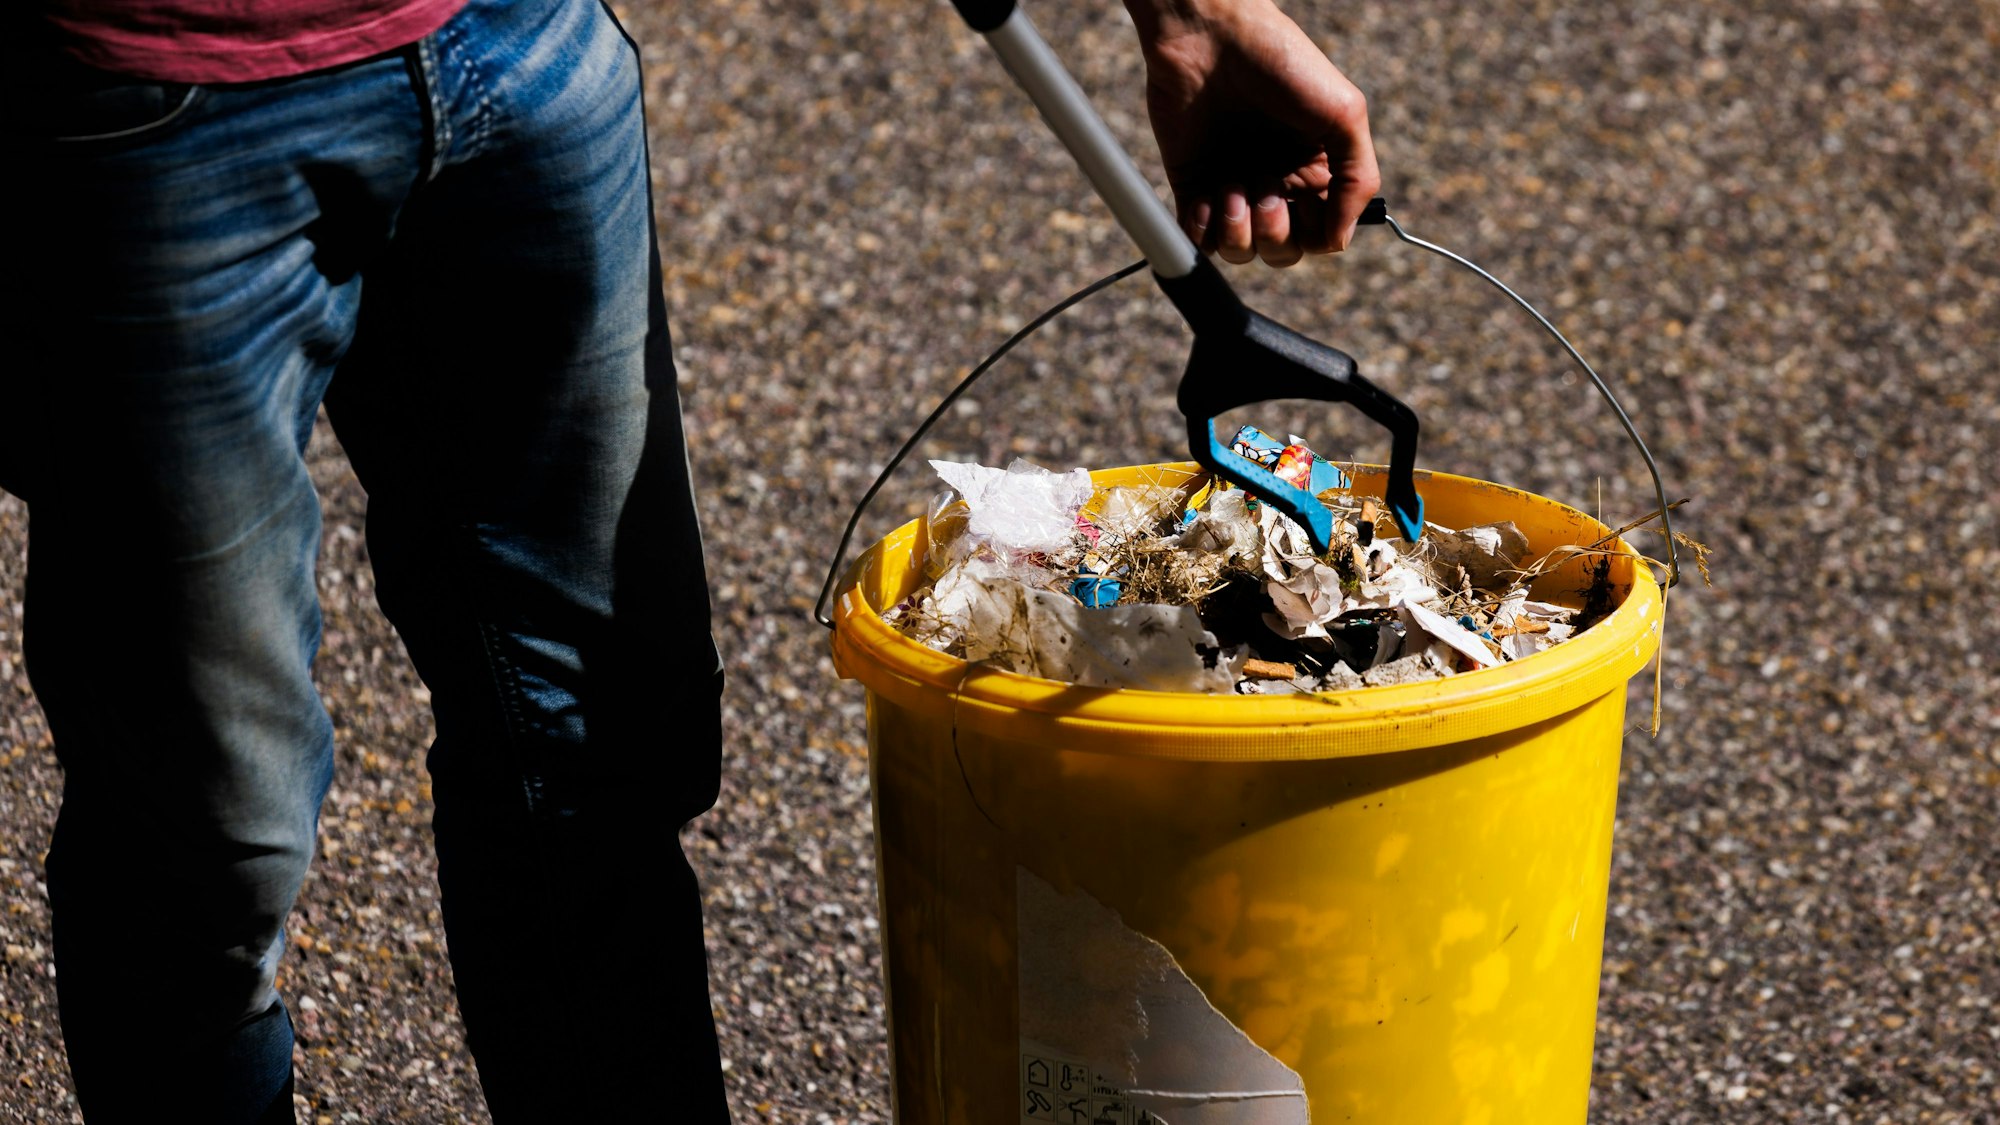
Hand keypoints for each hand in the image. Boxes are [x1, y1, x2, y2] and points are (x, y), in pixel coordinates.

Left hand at [1125, 0, 1380, 266]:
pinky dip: (1204, 231)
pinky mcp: (1192, 185)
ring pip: (1241, 252)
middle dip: (1276, 235)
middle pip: (1283, 252)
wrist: (1209, 36)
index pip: (1322, 236)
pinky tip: (1208, 197)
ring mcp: (1233, 187)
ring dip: (1239, 233)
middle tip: (1264, 190)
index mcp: (1317, 170)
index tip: (1305, 201)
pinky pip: (1199, 239)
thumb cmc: (1282, 63)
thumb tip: (1340, 240)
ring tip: (1232, 189)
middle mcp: (1277, 183)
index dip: (1315, 233)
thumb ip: (1357, 180)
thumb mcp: (1344, 113)